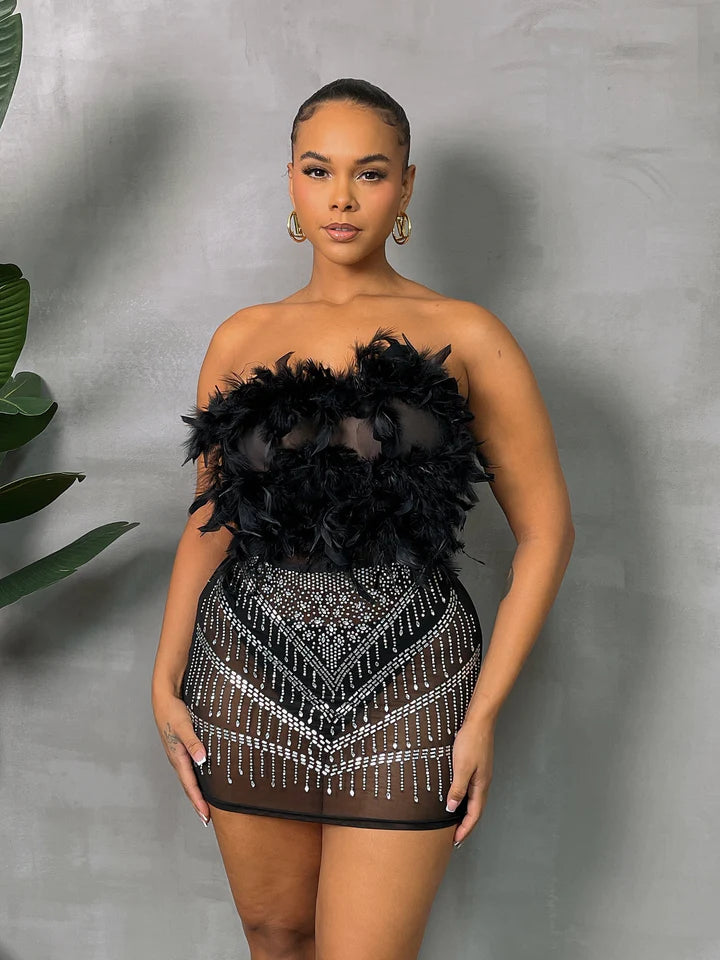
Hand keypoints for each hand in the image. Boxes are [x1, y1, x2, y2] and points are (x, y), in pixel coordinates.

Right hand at [152, 687, 210, 825]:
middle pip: (188, 786)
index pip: (190, 785)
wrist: (164, 697)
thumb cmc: (173, 711)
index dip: (199, 802)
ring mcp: (179, 754)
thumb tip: (202, 760)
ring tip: (205, 805)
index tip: (206, 817)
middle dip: (197, 803)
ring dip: (197, 792)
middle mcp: (178, 759)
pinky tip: (204, 779)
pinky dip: (197, 778)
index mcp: (177, 758)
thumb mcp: (184, 726)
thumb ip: (193, 742)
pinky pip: (190, 768)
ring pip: (189, 778)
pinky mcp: (182, 747)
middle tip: (206, 819)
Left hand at [445, 718, 494, 845]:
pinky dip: (465, 799)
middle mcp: (483, 782)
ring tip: (456, 823)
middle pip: (476, 810)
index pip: (474, 814)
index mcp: (481, 785)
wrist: (479, 721)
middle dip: (466, 825)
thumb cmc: (471, 742)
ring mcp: (481, 775)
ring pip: (474, 800)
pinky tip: (458, 798)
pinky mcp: (477, 767)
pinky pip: (471, 789)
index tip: (456, 841)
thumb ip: (457, 789)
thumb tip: (452, 808)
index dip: (465, 829)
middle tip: (456, 837)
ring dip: (466, 813)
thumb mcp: (461, 767)